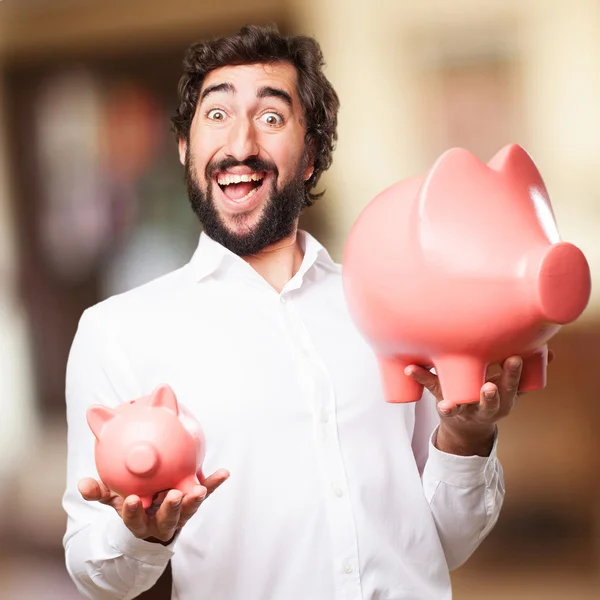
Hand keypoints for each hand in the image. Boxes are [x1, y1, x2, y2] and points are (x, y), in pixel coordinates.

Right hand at [78, 468, 229, 542]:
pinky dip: (214, 484)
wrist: (153, 516)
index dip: (133, 512)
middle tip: (172, 495)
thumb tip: (82, 485)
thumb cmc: (133, 504)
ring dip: (194, 500)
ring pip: (187, 511)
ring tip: (200, 489)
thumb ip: (100, 493)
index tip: (130, 500)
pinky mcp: (193, 505)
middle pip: (167, 519)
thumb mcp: (115, 500)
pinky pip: (205, 493)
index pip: (134, 519)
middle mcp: (161, 521)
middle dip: (169, 508)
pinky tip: (223, 472)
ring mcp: (179, 515)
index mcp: (140, 521)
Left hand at [405, 352, 554, 455]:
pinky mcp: (443, 399)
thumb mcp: (511, 389)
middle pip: (489, 402)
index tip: (515, 359)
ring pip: (458, 405)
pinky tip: (410, 366)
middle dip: (491, 394)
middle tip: (490, 386)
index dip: (514, 374)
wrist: (467, 428)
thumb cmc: (491, 396)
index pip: (513, 387)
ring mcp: (463, 406)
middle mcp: (483, 406)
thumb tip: (549, 353)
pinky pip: (432, 387)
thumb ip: (526, 372)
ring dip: (453, 403)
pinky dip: (421, 376)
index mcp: (504, 399)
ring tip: (445, 403)